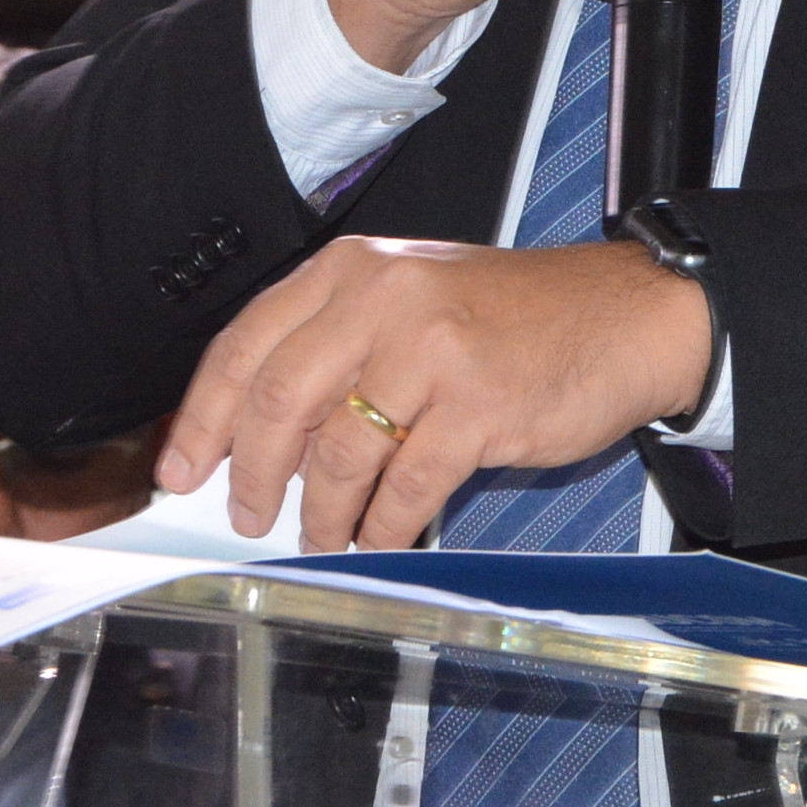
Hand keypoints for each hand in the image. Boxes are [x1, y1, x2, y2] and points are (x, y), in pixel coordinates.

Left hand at [157, 238, 712, 550]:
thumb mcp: (412, 299)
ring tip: (323, 535)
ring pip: (338, 451)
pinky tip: (384, 533)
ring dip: (321, 511)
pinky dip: (385, 522)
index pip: (246, 345)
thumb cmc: (513, 317)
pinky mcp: (478, 405)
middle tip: (246, 516)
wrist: (623, 315)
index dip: (203, 418)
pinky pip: (406, 484)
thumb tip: (258, 436)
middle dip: (251, 475)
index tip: (182, 470)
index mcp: (355, 271)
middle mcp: (385, 300)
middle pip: (277, 401)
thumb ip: (336, 348)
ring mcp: (433, 351)